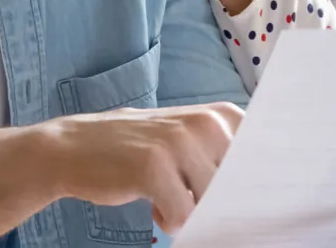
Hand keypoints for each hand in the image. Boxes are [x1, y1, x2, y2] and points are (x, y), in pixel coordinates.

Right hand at [42, 102, 245, 233]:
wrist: (74, 146)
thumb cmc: (138, 150)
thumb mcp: (186, 139)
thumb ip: (222, 155)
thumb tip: (259, 193)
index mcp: (219, 116)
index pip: (261, 158)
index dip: (252, 184)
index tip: (240, 193)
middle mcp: (205, 123)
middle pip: (238, 187)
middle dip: (217, 202)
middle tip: (187, 192)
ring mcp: (179, 143)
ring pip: (211, 204)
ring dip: (190, 210)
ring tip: (166, 194)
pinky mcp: (154, 167)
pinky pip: (182, 215)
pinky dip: (168, 220)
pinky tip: (152, 203)